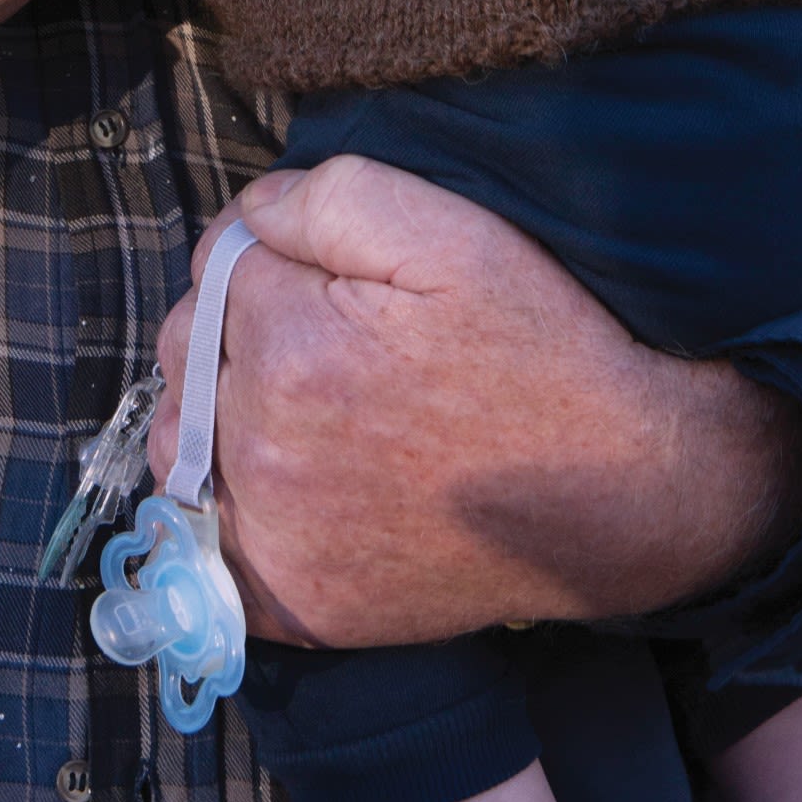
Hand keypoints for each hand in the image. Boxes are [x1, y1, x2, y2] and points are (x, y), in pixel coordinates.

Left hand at [152, 156, 801, 645]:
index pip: (219, 262)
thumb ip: (323, 197)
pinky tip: (284, 477)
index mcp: (292, 347)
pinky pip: (202, 541)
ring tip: (301, 400)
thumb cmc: (538, 344)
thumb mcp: (448, 229)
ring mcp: (276, 541)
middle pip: (184, 347)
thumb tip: (246, 217)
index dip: (276, 254)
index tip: (340, 275)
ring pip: (177, 438)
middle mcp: (265, 452)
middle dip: (235, 324)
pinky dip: (222, 504)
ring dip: (213, 409)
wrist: (623, 489)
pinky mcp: (296, 605)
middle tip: (329, 333)